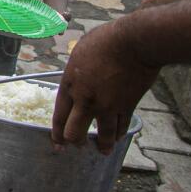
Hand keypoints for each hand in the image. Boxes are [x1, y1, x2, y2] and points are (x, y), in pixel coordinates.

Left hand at [51, 19, 159, 154]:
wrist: (133, 42)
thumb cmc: (105, 41)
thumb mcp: (78, 53)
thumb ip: (75, 72)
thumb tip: (76, 81)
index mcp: (69, 85)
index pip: (59, 116)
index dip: (56, 133)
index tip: (57, 143)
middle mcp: (85, 100)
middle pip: (74, 133)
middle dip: (75, 142)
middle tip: (78, 146)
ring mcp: (107, 105)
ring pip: (102, 137)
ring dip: (103, 146)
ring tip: (103, 150)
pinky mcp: (127, 106)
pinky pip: (121, 127)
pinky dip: (119, 134)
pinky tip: (118, 137)